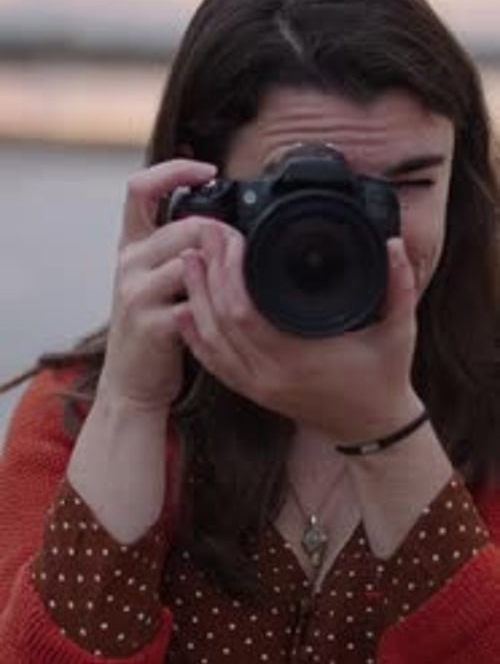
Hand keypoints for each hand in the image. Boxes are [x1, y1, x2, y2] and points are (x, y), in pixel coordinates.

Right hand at [97, 159, 217, 411]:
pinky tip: (226, 315)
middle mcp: (129, 262)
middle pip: (187, 225)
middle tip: (246, 250)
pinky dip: (217, 306)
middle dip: (226, 234)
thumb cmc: (154, 325)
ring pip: (194, 259)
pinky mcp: (151, 324)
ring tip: (240, 283)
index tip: (207, 170)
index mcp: (131, 245)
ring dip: (226, 270)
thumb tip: (223, 222)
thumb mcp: (156, 278)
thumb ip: (178, 248)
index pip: (140, 187)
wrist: (131, 382)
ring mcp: (136, 292)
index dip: (174, 170)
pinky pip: (195, 302)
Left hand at [175, 223, 421, 441]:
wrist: (373, 427)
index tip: (231, 237)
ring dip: (195, 297)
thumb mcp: (400, 331)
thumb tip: (396, 243)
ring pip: (209, 340)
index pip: (244, 312)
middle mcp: (270, 375)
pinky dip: (194, 335)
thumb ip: (399, 285)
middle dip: (208, 273)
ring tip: (190, 259)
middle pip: (219, 320)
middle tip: (206, 236)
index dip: (229, 272)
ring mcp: (256, 386)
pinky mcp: (251, 390)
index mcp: (299, 359)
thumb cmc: (384, 378)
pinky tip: (183, 311)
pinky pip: (212, 362)